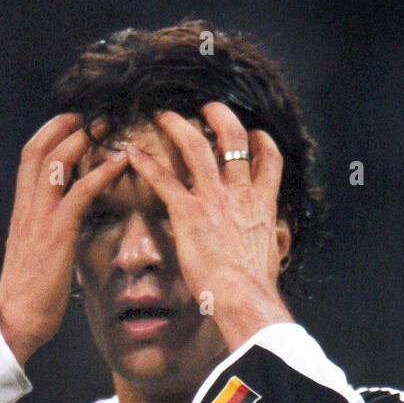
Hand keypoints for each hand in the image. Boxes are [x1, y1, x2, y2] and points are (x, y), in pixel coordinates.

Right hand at [0, 114, 129, 364]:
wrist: (16, 318)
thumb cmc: (29, 292)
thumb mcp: (34, 251)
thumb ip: (46, 228)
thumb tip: (64, 219)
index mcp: (21, 210)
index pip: (29, 158)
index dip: (49, 133)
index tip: (70, 121)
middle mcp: (27, 208)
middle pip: (38, 149)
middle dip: (64, 126)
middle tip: (92, 116)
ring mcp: (40, 218)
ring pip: (56, 163)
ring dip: (83, 140)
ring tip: (107, 128)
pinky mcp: (57, 233)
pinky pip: (79, 193)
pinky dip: (100, 173)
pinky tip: (120, 163)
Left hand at [123, 103, 293, 349]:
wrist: (244, 295)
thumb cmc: (256, 285)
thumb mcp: (271, 254)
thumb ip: (267, 240)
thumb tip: (270, 246)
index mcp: (262, 203)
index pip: (269, 158)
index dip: (262, 141)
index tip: (254, 132)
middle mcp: (239, 192)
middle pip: (233, 138)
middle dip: (220, 116)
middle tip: (207, 107)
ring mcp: (213, 198)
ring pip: (196, 147)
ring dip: (178, 126)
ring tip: (164, 115)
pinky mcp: (188, 212)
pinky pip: (164, 180)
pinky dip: (146, 164)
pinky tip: (132, 154)